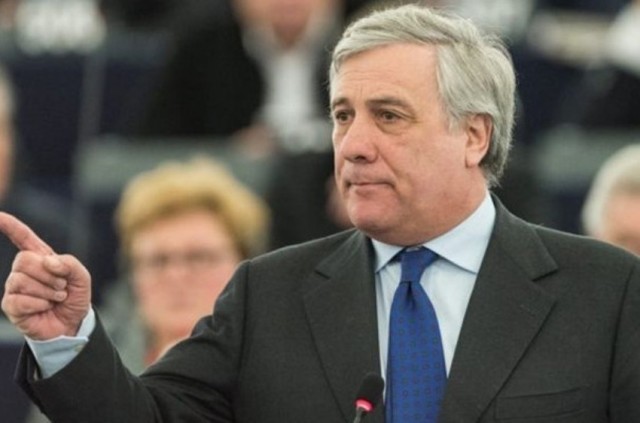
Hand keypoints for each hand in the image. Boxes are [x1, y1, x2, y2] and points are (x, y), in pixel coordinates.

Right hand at [0, 212, 90, 339]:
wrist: (73, 323)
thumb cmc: (74, 298)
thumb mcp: (81, 278)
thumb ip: (69, 264)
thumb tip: (48, 261)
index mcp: (41, 257)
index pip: (23, 237)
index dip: (10, 225)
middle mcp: (24, 270)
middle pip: (24, 260)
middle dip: (48, 275)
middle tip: (61, 287)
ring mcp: (15, 287)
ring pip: (21, 280)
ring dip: (46, 291)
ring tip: (56, 298)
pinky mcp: (11, 305)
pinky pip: (20, 300)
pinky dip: (39, 304)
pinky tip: (45, 308)